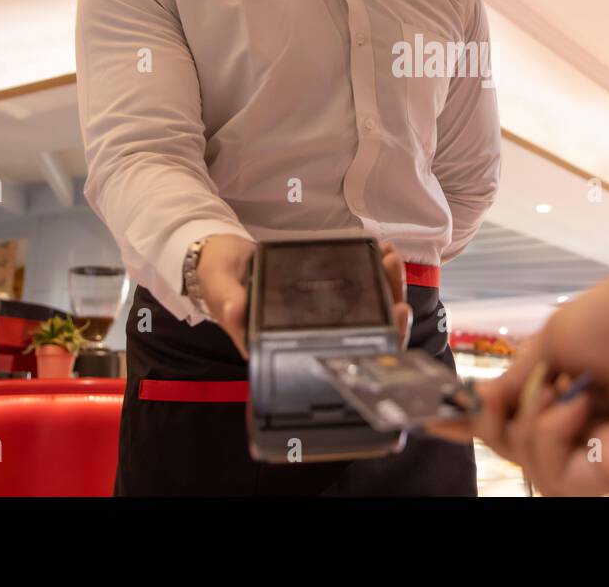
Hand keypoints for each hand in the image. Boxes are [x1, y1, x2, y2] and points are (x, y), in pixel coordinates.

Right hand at [198, 235, 412, 356]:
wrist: (216, 254)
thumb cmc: (215, 273)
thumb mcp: (218, 284)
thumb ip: (226, 300)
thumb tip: (236, 314)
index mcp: (282, 345)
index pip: (332, 355)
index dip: (369, 346)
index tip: (393, 316)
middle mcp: (305, 335)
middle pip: (358, 336)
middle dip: (386, 311)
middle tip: (393, 276)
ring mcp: (317, 316)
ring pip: (363, 312)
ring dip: (383, 287)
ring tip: (390, 257)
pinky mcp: (322, 296)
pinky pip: (355, 291)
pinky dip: (372, 274)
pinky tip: (382, 253)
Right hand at [430, 183, 608, 494]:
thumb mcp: (550, 345)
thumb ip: (510, 382)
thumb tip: (469, 403)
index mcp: (582, 403)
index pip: (521, 426)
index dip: (477, 425)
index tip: (434, 417)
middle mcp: (598, 435)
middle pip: (522, 453)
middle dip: (496, 424)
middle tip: (489, 397)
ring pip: (539, 472)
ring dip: (531, 426)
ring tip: (557, 386)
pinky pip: (565, 476)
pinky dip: (553, 436)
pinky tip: (572, 403)